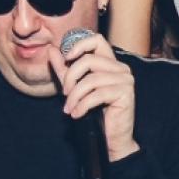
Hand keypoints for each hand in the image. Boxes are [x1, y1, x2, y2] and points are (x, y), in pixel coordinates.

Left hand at [48, 33, 138, 161]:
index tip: (66, 58)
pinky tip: (77, 114)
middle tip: (65, 93)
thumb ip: (64, 70)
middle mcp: (121, 68)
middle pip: (89, 60)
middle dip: (71, 76)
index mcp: (111, 63)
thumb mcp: (75, 89)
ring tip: (70, 108)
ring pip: (91, 79)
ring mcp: (125, 80)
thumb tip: (53, 50)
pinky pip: (97, 94)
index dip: (79, 44)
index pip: (97, 40)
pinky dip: (83, 105)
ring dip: (75, 96)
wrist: (112, 138)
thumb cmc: (96, 114)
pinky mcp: (125, 94)